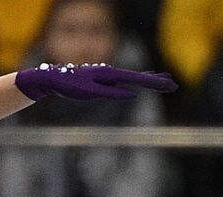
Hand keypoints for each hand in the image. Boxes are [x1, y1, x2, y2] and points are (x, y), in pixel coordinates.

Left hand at [15, 63, 176, 101]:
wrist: (52, 78)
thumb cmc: (69, 86)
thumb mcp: (90, 92)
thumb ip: (111, 93)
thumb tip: (132, 94)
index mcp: (110, 74)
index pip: (138, 79)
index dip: (154, 83)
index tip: (169, 86)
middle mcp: (111, 72)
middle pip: (138, 76)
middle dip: (155, 81)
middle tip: (173, 85)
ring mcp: (106, 75)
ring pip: (131, 77)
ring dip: (147, 79)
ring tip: (162, 80)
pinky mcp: (100, 79)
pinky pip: (121, 80)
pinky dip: (134, 80)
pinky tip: (137, 83)